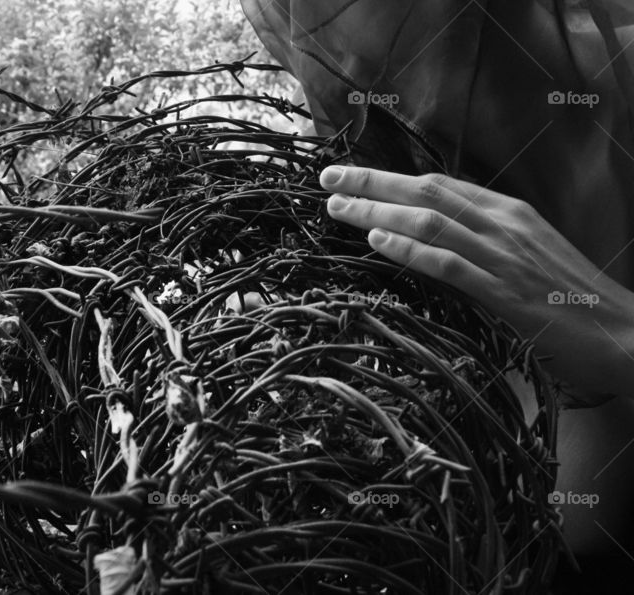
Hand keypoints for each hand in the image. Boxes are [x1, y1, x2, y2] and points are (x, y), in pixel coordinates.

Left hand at [320, 165, 633, 404]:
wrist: (625, 334)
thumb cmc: (571, 298)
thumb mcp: (527, 253)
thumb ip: (484, 239)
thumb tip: (434, 231)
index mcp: (508, 212)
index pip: (439, 184)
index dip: (390, 175)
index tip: (350, 172)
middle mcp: (504, 225)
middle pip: (427, 192)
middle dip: (372, 183)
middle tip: (327, 179)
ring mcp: (505, 257)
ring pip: (430, 222)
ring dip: (379, 212)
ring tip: (338, 208)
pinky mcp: (506, 293)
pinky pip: (450, 264)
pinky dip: (411, 249)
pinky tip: (379, 241)